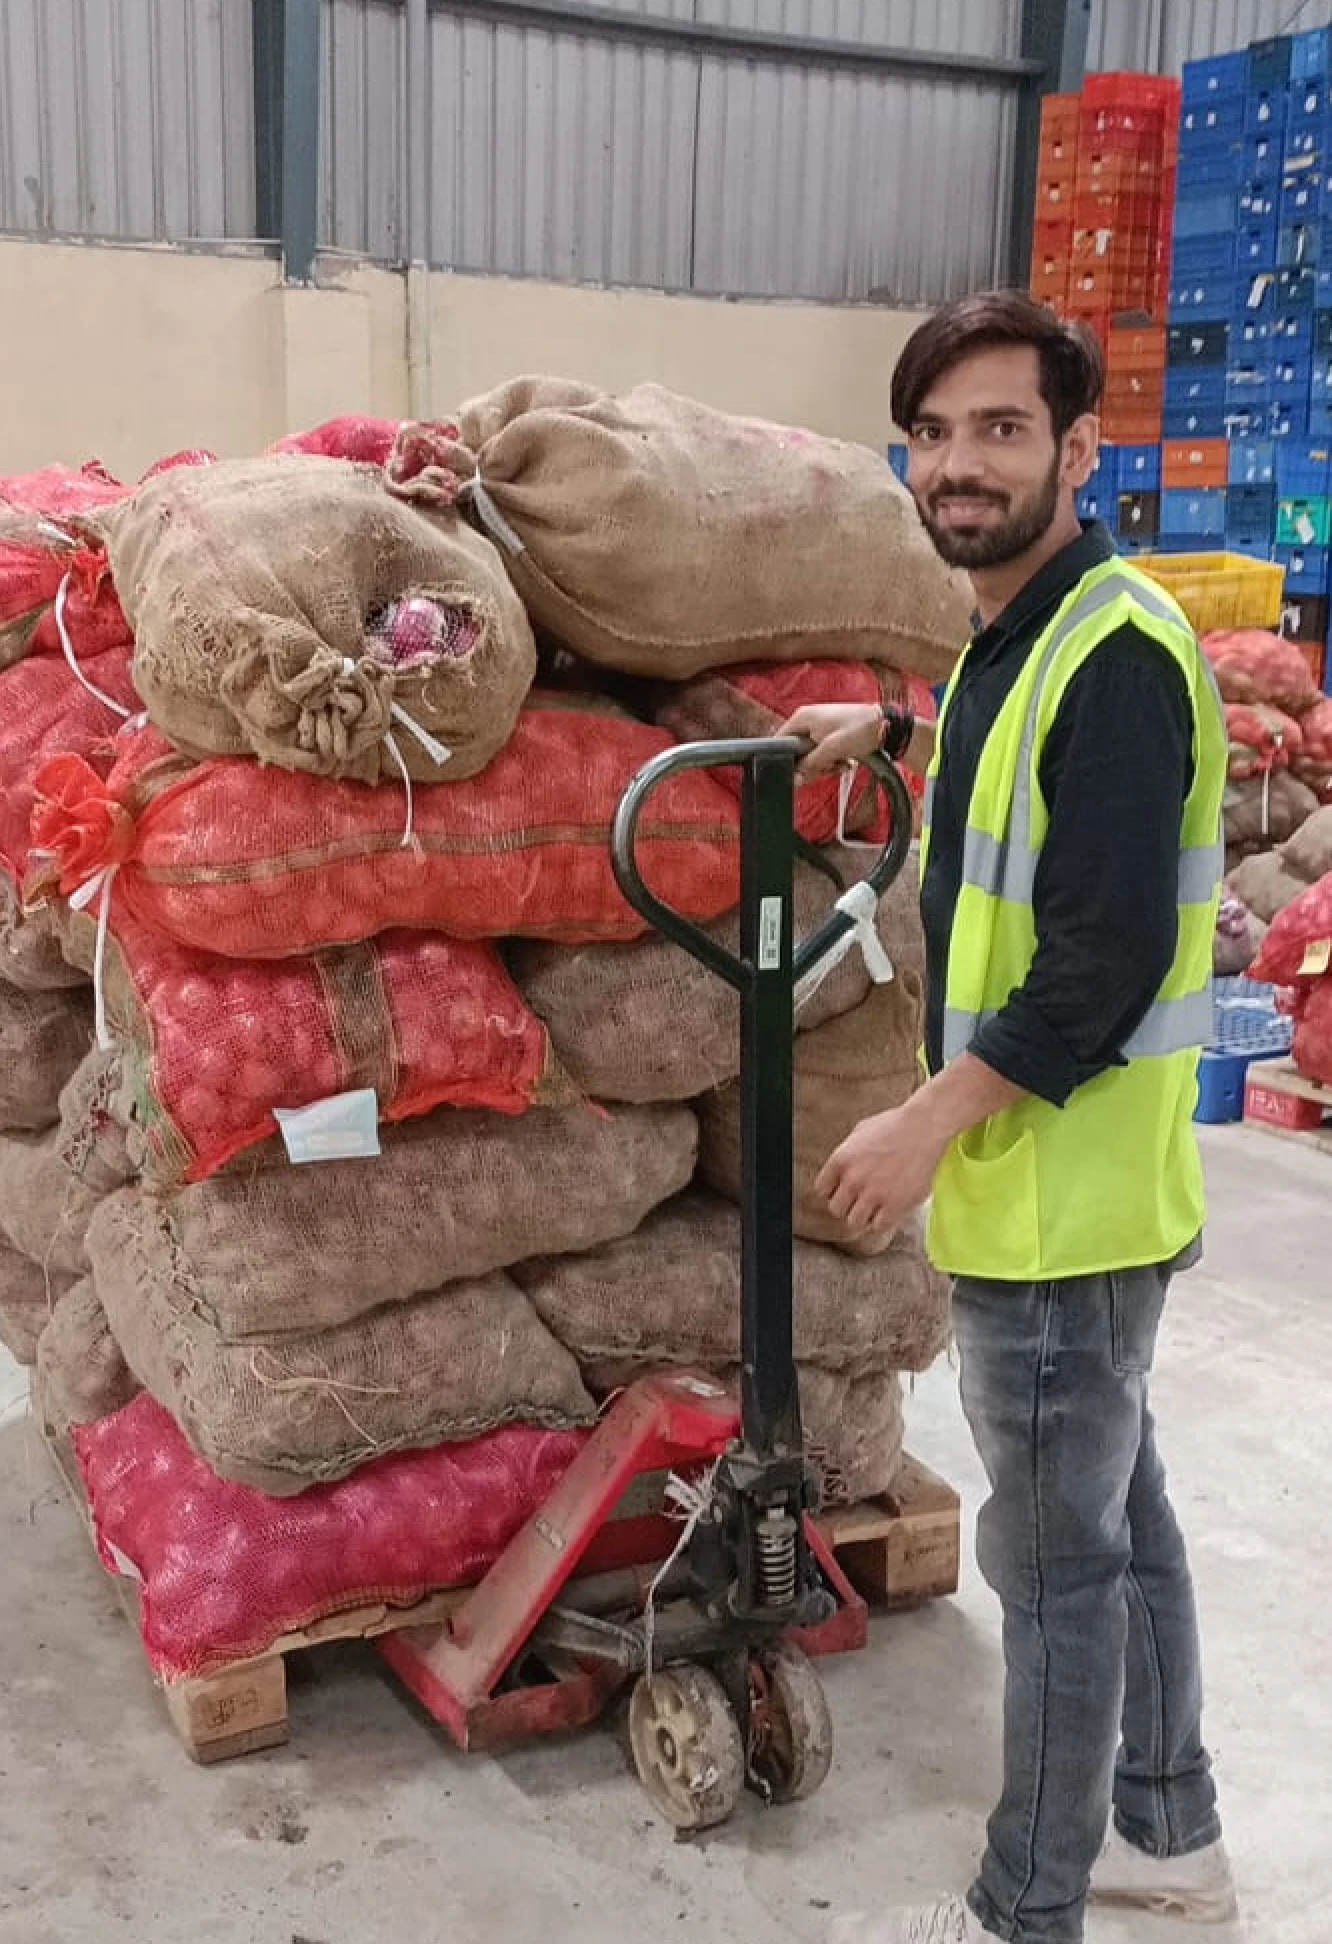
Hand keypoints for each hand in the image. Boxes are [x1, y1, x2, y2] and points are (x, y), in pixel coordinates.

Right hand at [777, 703, 882, 777]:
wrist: (886, 726)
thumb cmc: (860, 729)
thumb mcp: (831, 749)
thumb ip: (810, 764)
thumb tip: (795, 777)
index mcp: (803, 717)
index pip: (780, 741)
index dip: (787, 759)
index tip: (798, 772)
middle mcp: (808, 720)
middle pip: (797, 752)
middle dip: (813, 764)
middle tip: (827, 766)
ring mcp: (820, 727)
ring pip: (811, 755)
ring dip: (825, 764)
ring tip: (840, 762)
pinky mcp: (830, 735)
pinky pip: (823, 753)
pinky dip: (833, 760)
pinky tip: (845, 761)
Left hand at [815, 1104, 946, 1236]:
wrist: (925, 1128)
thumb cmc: (895, 1125)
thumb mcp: (860, 1132)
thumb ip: (847, 1154)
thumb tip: (841, 1171)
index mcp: (840, 1160)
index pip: (822, 1190)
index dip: (833, 1191)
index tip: (843, 1191)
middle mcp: (853, 1179)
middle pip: (836, 1209)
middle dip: (848, 1205)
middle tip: (860, 1200)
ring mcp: (873, 1194)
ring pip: (854, 1222)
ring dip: (864, 1216)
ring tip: (875, 1207)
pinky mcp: (894, 1205)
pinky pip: (878, 1226)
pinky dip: (883, 1220)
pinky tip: (890, 1209)